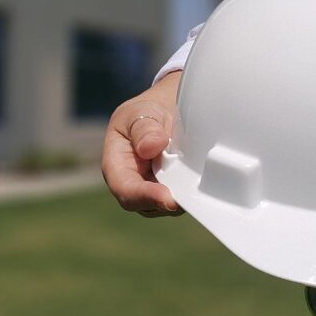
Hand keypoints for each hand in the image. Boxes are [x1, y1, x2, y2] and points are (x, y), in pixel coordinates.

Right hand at [101, 72, 183, 217]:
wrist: (165, 109)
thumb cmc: (147, 112)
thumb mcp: (141, 111)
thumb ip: (143, 128)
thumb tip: (150, 147)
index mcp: (116, 164)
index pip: (125, 189)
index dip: (145, 196)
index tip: (167, 197)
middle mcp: (131, 183)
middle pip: (146, 205)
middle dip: (167, 201)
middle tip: (190, 192)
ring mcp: (152, 191)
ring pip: (165, 206)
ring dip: (181, 197)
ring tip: (195, 177)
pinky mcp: (170, 191)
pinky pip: (180, 199)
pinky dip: (190, 193)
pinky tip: (199, 178)